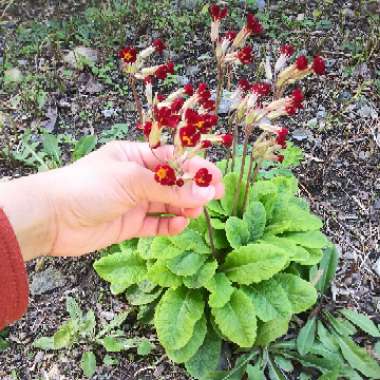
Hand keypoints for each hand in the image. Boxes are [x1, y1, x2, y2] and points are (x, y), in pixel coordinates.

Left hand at [0, 142, 222, 259]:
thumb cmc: (88, 187)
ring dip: (184, 207)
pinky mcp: (130, 224)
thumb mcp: (131, 181)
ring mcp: (134, 202)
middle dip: (194, 189)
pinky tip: (179, 225)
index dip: (194, 167)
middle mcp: (136, 178)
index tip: (215, 177)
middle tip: (215, 197)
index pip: (172, 159)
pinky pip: (156, 224)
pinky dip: (169, 225)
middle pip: (173, 182)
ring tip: (196, 212)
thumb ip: (169, 189)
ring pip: (167, 204)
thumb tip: (206, 192)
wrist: (52, 218)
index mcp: (134, 156)